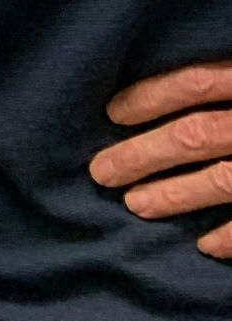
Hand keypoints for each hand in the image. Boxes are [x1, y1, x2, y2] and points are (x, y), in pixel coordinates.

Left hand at [90, 58, 231, 256]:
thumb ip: (220, 74)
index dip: (151, 96)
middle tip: (100, 172)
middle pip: (197, 134)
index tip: (111, 113)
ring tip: (135, 205)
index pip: (196, 82)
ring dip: (177, 195)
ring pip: (224, 179)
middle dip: (144, 154)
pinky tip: (204, 246)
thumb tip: (168, 79)